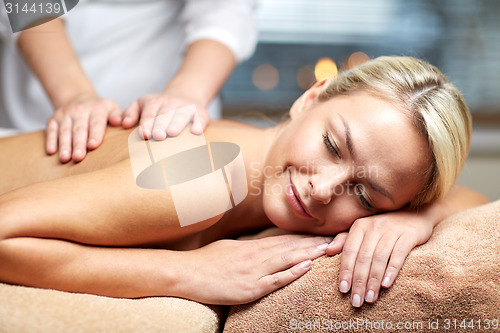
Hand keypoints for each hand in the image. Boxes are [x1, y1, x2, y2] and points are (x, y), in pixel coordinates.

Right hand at [46, 94, 121, 162]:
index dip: (95, 134)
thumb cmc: (99, 110)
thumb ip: (118, 115)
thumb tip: (122, 122)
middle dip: (78, 144)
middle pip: (79, 129)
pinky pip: (50, 130)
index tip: (93, 145)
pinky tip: (51, 152)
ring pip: (64, 131)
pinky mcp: (53, 120)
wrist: (78, 98)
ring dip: (64, 145)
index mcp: (97, 110)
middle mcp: (80, 111)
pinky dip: (50, 141)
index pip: (96, 123)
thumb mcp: (111, 108)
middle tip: (78, 157)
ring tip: (65, 158)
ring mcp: (65, 115)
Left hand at [122, 94, 209, 139]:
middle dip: (161, 125)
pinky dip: (199, 124)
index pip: (149, 113)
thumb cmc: (158, 108)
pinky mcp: (201, 113)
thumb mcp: (142, 104)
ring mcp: (186, 107)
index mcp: (154, 103)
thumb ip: (131, 112)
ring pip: (181, 115)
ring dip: (177, 124)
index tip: (144, 134)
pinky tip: (196, 132)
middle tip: (158, 136)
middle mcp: (171, 103)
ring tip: (172, 133)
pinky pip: (200, 117)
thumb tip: (125, 123)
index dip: (147, 123)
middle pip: (165, 114)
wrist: (185, 95)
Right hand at [178, 235, 331, 304]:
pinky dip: (292, 273)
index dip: (305, 238)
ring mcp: (254, 271)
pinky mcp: (250, 287)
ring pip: (287, 260)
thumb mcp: (230, 248)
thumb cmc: (206, 260)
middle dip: (314, 244)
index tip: (321, 234)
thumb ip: (248, 248)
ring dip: (310, 254)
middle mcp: (257, 256)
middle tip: (335, 239)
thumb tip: (260, 246)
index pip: (285, 240)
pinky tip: (306, 267)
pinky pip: (275, 280)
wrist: (187, 272)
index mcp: (253, 247)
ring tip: (328, 249)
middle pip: (291, 247)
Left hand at [325, 210, 433, 306]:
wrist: (415, 214)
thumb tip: (327, 250)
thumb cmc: (385, 226)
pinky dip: (391, 270)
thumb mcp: (364, 229)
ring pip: (379, 259)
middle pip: (363, 258)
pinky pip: (398, 255)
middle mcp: (374, 226)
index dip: (345, 271)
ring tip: (370, 299)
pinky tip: (386, 285)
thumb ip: (345, 239)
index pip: (349, 251)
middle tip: (356, 301)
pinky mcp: (409, 235)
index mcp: (360, 226)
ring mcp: (391, 230)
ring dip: (373, 281)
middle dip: (358, 281)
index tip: (343, 290)